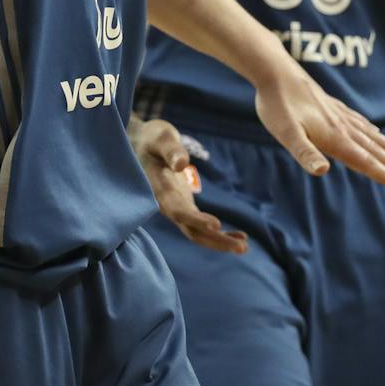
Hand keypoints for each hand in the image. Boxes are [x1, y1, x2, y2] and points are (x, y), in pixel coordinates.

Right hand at [129, 116, 247, 254]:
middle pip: (191, 230)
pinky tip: (239, 235)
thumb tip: (181, 165)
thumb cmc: (152, 138)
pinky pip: (200, 226)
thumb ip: (171, 150)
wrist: (141, 144)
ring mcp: (175, 207)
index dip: (196, 220)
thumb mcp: (161, 137)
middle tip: (242, 248)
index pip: (178, 210)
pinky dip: (219, 233)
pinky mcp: (183, 206)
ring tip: (243, 246)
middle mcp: (167, 204)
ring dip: (219, 241)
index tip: (216, 225)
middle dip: (215, 240)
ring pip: (196, 232)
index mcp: (160, 189)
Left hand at [252, 65, 384, 188]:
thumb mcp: (285, 133)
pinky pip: (360, 123)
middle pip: (374, 150)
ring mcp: (339, 115)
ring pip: (370, 136)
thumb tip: (323, 171)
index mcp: (334, 137)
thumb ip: (304, 152)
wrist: (275, 71)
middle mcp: (342, 126)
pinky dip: (373, 132)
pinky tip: (376, 134)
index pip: (365, 161)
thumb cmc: (277, 105)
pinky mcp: (333, 107)